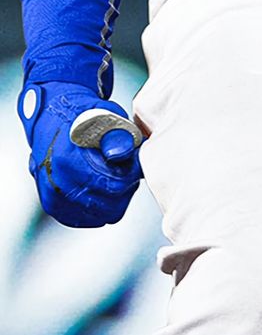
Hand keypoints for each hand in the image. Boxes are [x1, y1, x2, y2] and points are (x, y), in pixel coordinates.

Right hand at [18, 81, 143, 227]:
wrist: (51, 119)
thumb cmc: (81, 115)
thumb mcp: (105, 117)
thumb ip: (118, 136)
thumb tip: (124, 152)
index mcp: (67, 161)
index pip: (114, 185)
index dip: (133, 173)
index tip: (136, 160)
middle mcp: (56, 185)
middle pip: (112, 206)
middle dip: (126, 188)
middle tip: (125, 166)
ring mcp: (53, 199)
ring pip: (104, 215)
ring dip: (114, 198)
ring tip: (111, 172)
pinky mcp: (54, 208)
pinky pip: (90, 218)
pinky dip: (100, 205)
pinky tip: (99, 182)